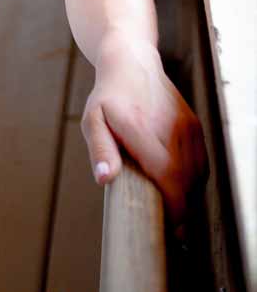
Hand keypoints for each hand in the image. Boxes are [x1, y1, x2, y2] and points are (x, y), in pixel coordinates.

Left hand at [80, 30, 209, 235]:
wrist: (132, 62)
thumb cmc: (107, 96)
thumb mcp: (92, 120)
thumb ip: (99, 149)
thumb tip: (104, 178)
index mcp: (140, 127)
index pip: (167, 174)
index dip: (174, 205)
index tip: (170, 227)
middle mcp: (168, 126)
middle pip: (187, 179)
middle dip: (182, 209)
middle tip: (171, 229)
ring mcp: (185, 124)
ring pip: (197, 173)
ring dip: (189, 195)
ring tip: (173, 209)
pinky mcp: (194, 124)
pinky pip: (201, 161)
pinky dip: (194, 179)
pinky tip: (179, 186)